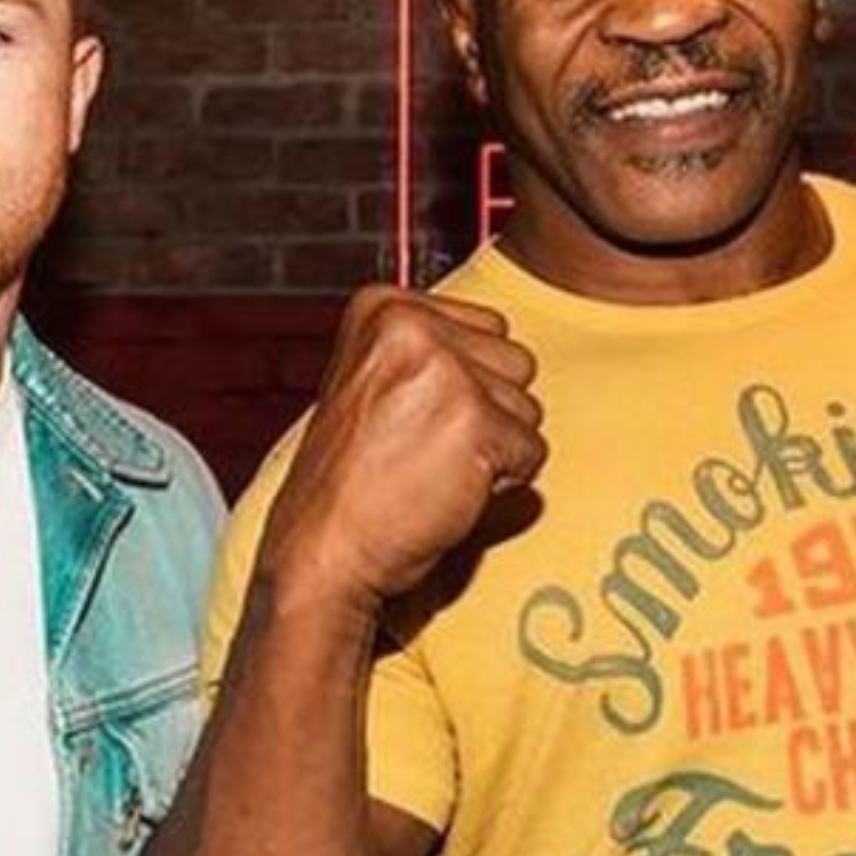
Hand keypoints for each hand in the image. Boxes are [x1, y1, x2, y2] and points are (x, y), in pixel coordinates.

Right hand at [262, 286, 544, 613]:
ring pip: (528, 405)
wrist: (323, 549)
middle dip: (486, 410)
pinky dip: (503, 481)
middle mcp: (411, 325)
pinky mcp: (474, 422)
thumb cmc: (350, 480)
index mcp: (382, 307)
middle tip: (422, 445)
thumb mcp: (372, 382)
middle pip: (514, 360)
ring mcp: (444, 371)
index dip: (464, 383)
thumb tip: (498, 349)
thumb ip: (430, 351)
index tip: (409, 415)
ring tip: (431, 466)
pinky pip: (532, 451)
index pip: (487, 327)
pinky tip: (446, 489)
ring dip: (493, 445)